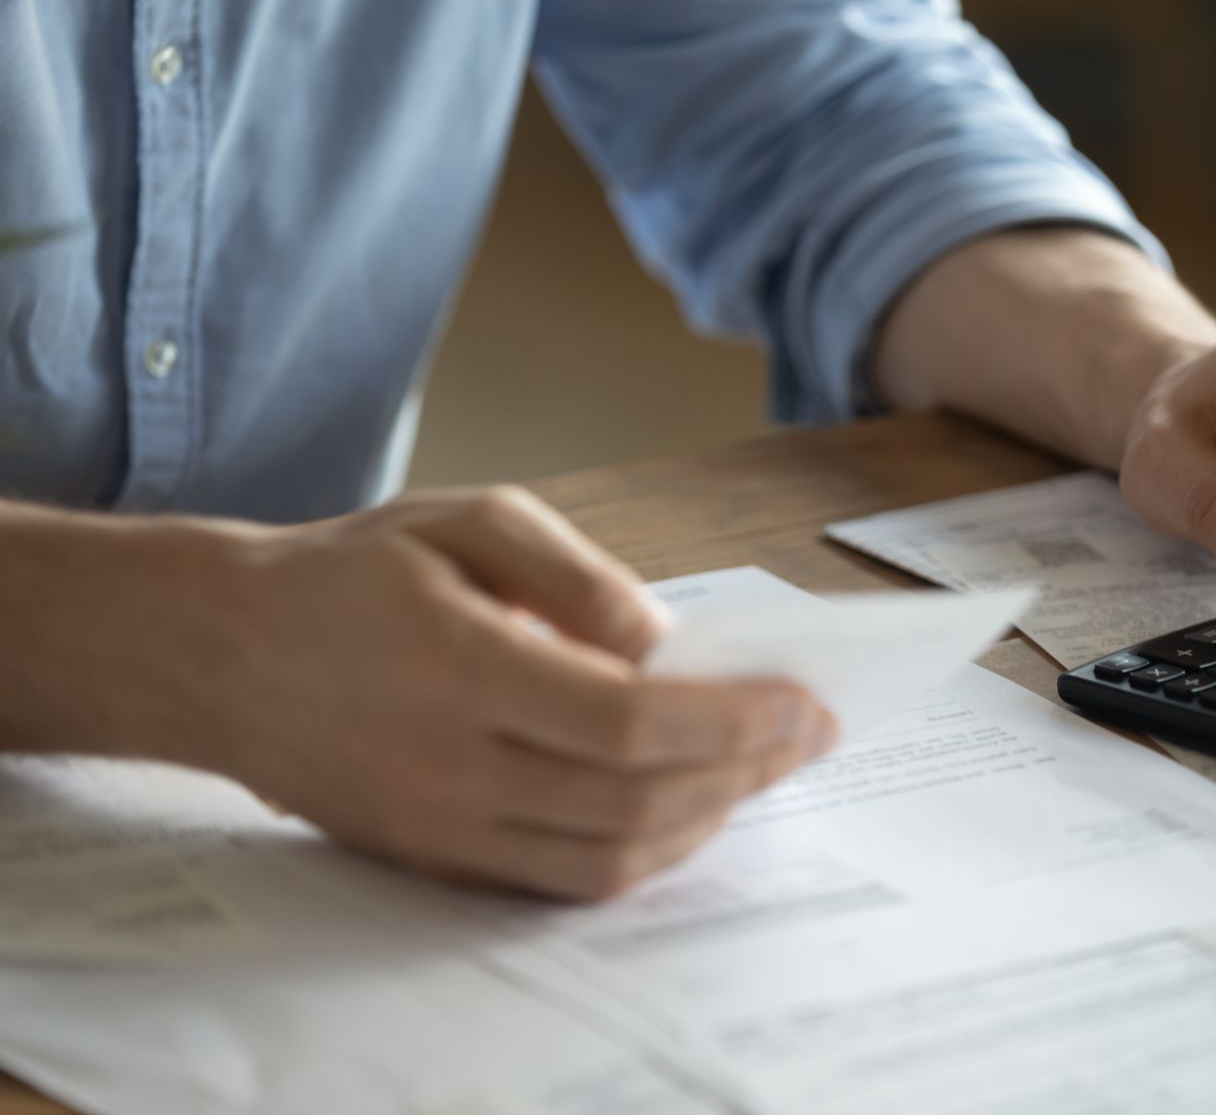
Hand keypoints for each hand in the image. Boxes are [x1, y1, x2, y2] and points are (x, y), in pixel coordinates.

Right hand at [9, 488, 834, 900]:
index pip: (627, 725)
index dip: (732, 721)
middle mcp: (448, 763)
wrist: (218, 654)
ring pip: (607, 857)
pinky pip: (562, 882)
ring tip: (764, 767)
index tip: (804, 700)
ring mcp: (440, 826)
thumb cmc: (349, 573)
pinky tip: (688, 806)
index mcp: (458, 666)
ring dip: (707, 818)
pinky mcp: (434, 859)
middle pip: (634, 800)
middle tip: (808, 732)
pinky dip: (643, 853)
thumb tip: (668, 644)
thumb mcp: (466, 521)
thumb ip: (577, 576)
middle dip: (745, 770)